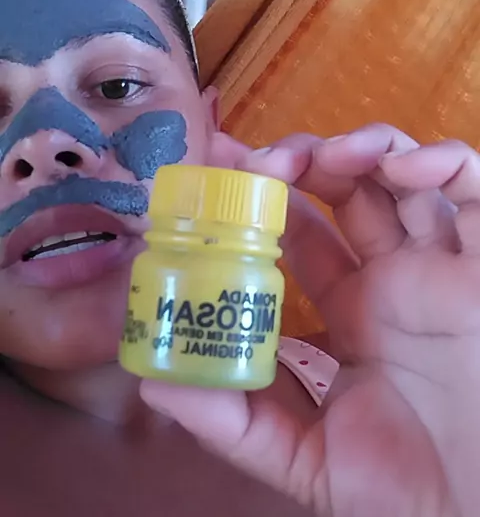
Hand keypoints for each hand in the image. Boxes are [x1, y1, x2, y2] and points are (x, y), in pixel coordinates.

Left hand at [141, 126, 479, 516]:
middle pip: (344, 190)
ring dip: (359, 147)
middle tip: (261, 159)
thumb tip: (155, 382)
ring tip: (327, 155)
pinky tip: (401, 170)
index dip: (261, 199)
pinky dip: (442, 161)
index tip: (216, 171)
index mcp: (352, 309)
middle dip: (300, 161)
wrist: (476, 510)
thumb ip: (234, 424)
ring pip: (400, 174)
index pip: (300, 233)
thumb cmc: (404, 489)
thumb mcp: (305, 459)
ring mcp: (439, 263)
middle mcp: (392, 276)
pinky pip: (474, 186)